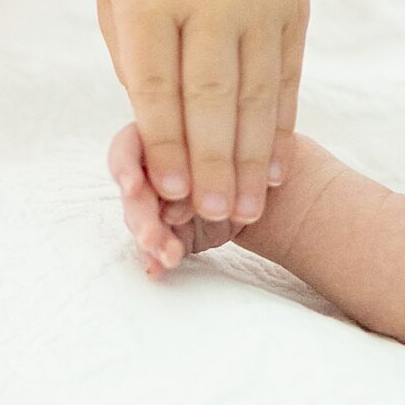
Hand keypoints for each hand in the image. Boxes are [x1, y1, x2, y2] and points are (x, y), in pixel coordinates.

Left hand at [96, 0, 306, 224]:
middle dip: (213, 164)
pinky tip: (277, 160)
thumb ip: (134, 51)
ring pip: (257, 92)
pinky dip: (282, 121)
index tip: (169, 192)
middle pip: (213, 97)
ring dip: (252, 156)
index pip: (159, 85)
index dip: (166, 144)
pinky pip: (288, 72)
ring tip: (249, 207)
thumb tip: (155, 128)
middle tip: (214, 216)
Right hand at [109, 122, 244, 276]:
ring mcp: (160, 202)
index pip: (131, 146)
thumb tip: (185, 186)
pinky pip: (156, 244)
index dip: (126, 165)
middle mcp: (157, 169)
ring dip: (151, 239)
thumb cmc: (259, 160)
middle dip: (141, 215)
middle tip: (152, 237)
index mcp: (169, 136)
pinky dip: (156, 256)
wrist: (277, 197)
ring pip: (142, 220)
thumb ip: (212, 162)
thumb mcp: (243, 151)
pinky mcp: (169, 231)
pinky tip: (158, 268)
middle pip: (133, 190)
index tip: (133, 185)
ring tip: (168, 255)